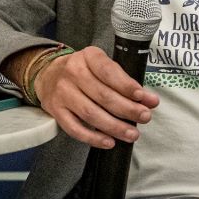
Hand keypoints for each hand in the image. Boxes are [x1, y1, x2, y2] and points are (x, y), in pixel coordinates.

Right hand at [32, 46, 158, 148]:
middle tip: (144, 117)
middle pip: (102, 95)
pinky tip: (109, 142)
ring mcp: (62, 92)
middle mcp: (72, 72)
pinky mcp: (56, 110)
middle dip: (127, 109)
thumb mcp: (102, 67)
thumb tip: (149, 101)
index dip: (126, 86)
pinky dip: (93, 138)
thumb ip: (125, 82)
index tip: (142, 97)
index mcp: (88, 57)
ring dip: (114, 127)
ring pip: (91, 114)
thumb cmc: (84, 72)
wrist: (49, 75)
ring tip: (132, 134)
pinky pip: (75, 128)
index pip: (108, 71)